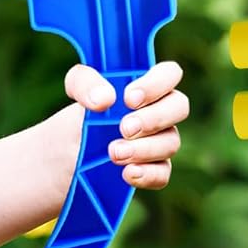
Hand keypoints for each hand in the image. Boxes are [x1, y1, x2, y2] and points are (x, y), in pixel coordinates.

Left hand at [65, 60, 187, 189]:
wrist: (68, 152)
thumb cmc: (82, 112)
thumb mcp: (76, 89)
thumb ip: (86, 84)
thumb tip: (104, 99)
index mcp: (147, 85)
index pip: (170, 73)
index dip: (156, 84)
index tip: (129, 99)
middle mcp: (160, 111)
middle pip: (179, 106)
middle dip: (153, 118)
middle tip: (124, 128)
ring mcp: (159, 141)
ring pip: (171, 142)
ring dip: (144, 148)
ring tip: (114, 153)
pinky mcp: (153, 169)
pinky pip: (163, 173)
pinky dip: (148, 174)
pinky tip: (128, 173)